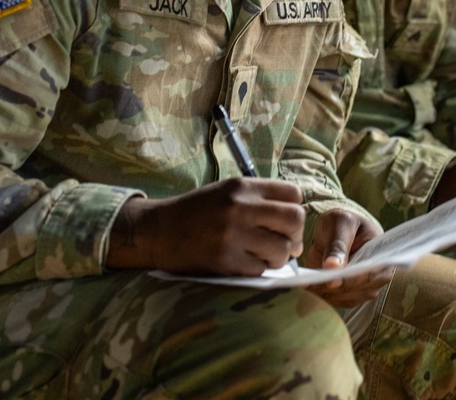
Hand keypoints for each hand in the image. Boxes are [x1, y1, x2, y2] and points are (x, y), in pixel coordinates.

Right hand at [105, 177, 304, 275]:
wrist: (159, 231)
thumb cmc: (197, 211)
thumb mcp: (227, 191)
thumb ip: (260, 200)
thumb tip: (296, 224)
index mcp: (242, 187)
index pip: (293, 194)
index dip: (296, 208)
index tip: (287, 220)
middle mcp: (240, 208)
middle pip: (295, 219)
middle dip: (295, 234)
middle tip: (285, 242)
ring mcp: (234, 236)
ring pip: (283, 249)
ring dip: (279, 256)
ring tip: (264, 254)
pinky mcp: (226, 262)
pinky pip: (261, 269)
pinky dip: (259, 269)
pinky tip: (245, 262)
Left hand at [304, 208, 391, 307]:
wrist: (337, 231)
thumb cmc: (343, 223)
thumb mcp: (340, 224)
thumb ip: (338, 245)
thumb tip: (333, 268)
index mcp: (381, 255)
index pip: (368, 273)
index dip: (349, 280)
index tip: (331, 282)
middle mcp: (378, 276)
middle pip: (355, 290)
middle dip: (331, 287)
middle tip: (308, 282)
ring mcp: (366, 288)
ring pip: (343, 298)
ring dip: (323, 292)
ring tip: (305, 282)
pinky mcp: (351, 295)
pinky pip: (336, 301)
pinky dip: (321, 295)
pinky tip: (308, 286)